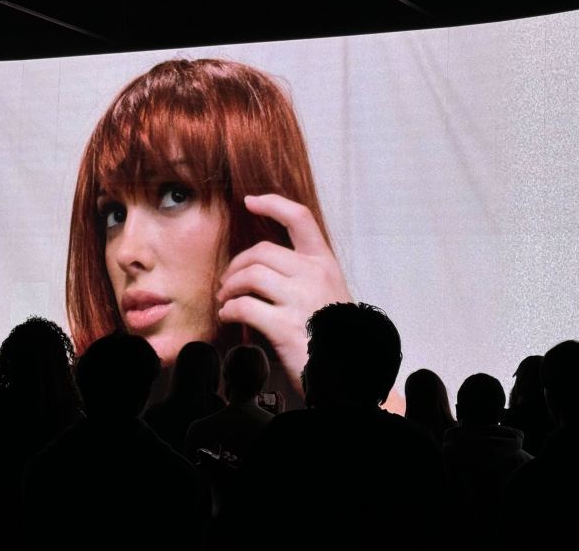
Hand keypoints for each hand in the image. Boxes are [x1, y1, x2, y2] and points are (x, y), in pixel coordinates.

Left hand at [216, 194, 352, 395]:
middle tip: (227, 284)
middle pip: (262, 252)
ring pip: (250, 276)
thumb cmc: (333, 337)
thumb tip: (259, 264)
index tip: (251, 201)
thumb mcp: (328, 296)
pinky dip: (230, 310)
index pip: (300, 219)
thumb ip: (303, 276)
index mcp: (325, 264)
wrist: (351, 377)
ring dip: (229, 288)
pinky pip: (244, 307)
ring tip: (226, 301)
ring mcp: (302, 300)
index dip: (273, 204)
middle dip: (236, 265)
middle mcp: (315, 275)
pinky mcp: (285, 327)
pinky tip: (229, 316)